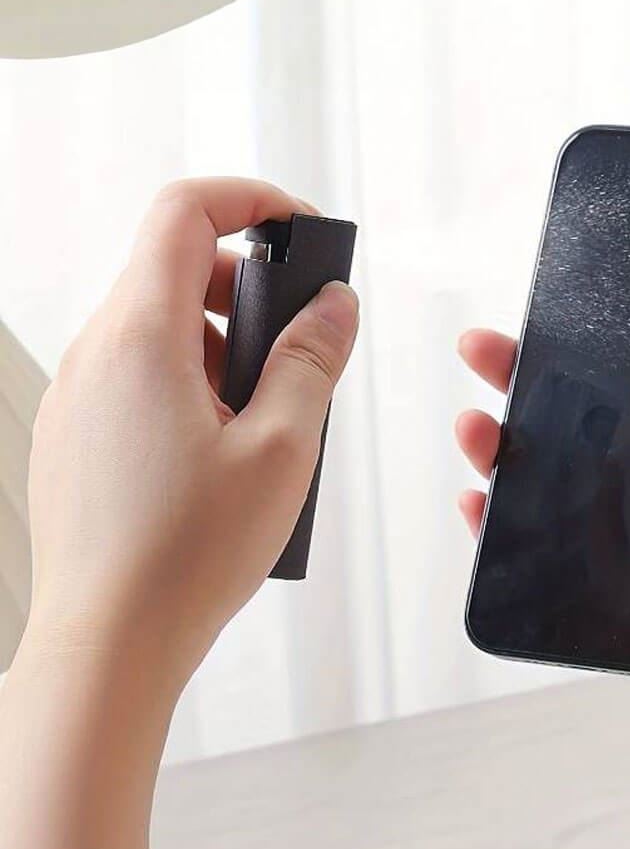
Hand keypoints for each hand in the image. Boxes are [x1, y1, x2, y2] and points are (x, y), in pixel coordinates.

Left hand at [28, 178, 358, 683]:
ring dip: (222, 342)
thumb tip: (333, 304)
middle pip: (173, 267)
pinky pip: (139, 375)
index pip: (184, 211)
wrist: (105, 649)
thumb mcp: (282, 446)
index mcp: (140, 337)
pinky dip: (191, 380)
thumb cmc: (186, 556)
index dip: (249, 199)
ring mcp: (78, 397)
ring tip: (266, 413)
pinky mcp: (78, 436)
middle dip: (248, 287)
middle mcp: (95, 354)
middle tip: (298, 343)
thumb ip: (311, 359)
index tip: (299, 229)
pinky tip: (225, 448)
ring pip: (158, 326)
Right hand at [455, 251, 629, 765]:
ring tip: (472, 431)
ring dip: (503, 449)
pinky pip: (545, 546)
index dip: (586, 341)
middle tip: (479, 354)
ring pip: (553, 479)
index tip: (545, 312)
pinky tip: (478, 504)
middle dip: (523, 383)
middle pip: (579, 418)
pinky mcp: (613, 586)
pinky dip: (506, 524)